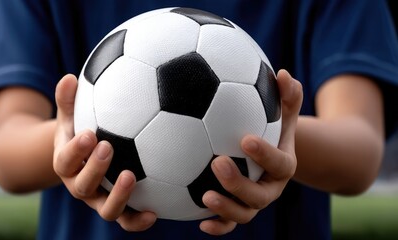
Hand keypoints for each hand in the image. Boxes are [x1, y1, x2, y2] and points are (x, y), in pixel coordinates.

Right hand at [52, 74, 156, 230]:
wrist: (85, 158)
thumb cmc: (80, 130)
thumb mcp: (70, 116)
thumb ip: (68, 100)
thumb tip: (68, 77)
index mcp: (67, 164)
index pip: (65, 161)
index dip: (74, 151)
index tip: (88, 134)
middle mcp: (80, 187)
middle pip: (82, 186)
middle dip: (94, 168)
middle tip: (108, 146)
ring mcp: (99, 201)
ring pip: (105, 209)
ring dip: (118, 196)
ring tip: (131, 177)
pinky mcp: (118, 210)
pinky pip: (128, 221)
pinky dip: (139, 220)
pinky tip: (155, 212)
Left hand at [200, 69, 303, 234]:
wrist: (268, 155)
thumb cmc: (271, 127)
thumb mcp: (282, 112)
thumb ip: (286, 96)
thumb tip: (281, 73)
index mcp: (283, 165)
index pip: (278, 162)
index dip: (264, 154)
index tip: (245, 139)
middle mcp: (270, 188)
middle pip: (260, 195)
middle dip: (239, 183)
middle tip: (217, 163)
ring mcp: (253, 203)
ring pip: (243, 213)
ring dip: (226, 208)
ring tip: (205, 195)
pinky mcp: (236, 212)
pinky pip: (227, 224)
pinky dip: (217, 226)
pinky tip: (199, 222)